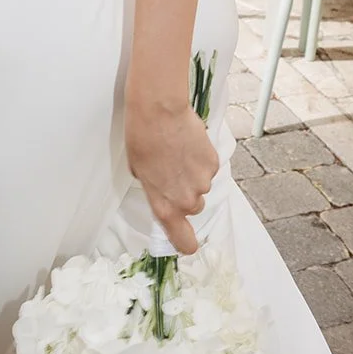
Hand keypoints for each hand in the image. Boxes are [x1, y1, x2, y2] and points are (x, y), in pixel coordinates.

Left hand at [125, 98, 218, 255]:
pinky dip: (201, 159)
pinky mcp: (213, 162)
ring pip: (202, 185)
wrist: (159, 111)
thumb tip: (163, 189)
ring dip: (193, 174)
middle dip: (186, 194)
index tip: (186, 242)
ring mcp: (203, 181)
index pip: (184, 240)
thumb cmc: (141, 139)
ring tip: (178, 152)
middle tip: (172, 172)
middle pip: (193, 207)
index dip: (186, 243)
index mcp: (165, 207)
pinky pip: (209, 167)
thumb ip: (155, 190)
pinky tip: (188, 144)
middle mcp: (187, 200)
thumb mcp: (139, 172)